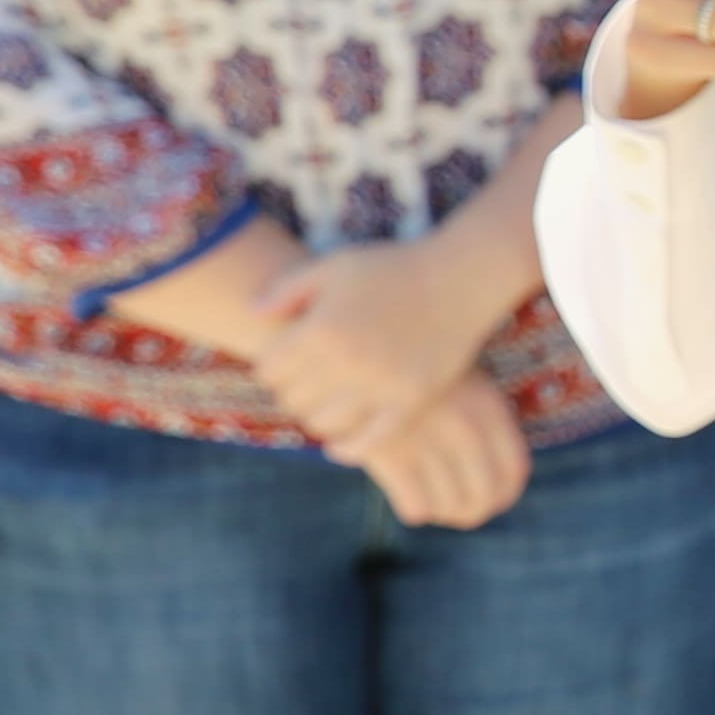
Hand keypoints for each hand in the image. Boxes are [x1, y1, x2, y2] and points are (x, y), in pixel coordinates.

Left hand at [252, 230, 521, 455]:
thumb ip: (287, 288)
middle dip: (292, 392)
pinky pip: (369, 441)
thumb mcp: (335, 266)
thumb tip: (253, 313)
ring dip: (317, 417)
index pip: (269, 369)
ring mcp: (381, 384)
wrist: (461, 278)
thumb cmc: (394, 268)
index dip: (270, 366)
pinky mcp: (411, 401)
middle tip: (304, 384)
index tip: (283, 362)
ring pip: (323, 424)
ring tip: (324, 404)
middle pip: (293, 399)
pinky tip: (339, 445)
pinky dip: (347, 448)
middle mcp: (347, 361)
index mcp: (322, 328)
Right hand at [356, 374, 529, 531]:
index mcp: (488, 407)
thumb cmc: (422, 382)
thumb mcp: (467, 390)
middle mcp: (463, 426)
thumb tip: (496, 498)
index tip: (489, 501)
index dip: (502, 497)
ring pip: (448, 508)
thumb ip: (489, 435)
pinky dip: (414, 508)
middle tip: (453, 507)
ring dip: (440, 510)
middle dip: (468, 511)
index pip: (512, 473)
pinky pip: (415, 507)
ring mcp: (426, 439)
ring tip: (428, 493)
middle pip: (481, 499)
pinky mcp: (387, 453)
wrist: (363, 357)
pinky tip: (407, 492)